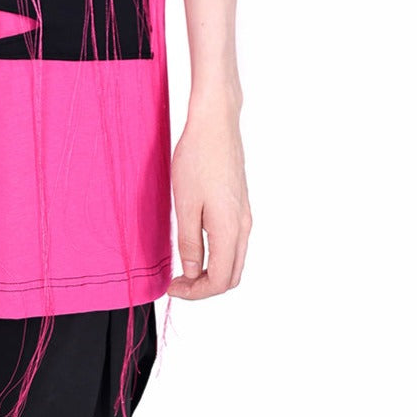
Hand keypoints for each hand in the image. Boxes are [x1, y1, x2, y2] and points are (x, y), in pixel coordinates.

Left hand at [167, 93, 250, 299]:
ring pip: (233, 259)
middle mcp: (243, 226)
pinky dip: (217, 254)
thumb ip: (189, 241)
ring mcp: (244, 215)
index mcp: (230, 230)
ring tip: (183, 266)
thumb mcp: (185, 203)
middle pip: (231, 275)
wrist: (216, 123)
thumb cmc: (197, 158)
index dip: (195, 293)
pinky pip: (233, 242)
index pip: (219, 280)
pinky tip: (195, 244)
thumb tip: (192, 271)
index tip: (172, 287)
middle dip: (204, 287)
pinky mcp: (240, 204)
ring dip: (211, 271)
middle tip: (177, 282)